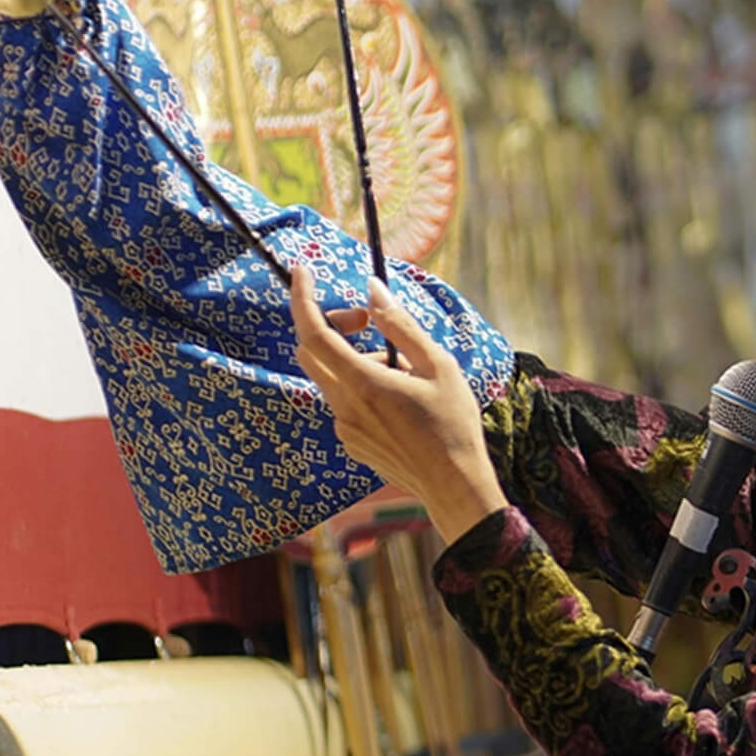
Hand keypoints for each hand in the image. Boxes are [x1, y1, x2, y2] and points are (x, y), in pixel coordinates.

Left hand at [288, 268, 504, 545]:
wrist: (453, 484)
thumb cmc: (453, 423)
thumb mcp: (439, 366)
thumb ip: (401, 326)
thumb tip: (373, 289)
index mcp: (364, 383)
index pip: (314, 333)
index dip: (302, 299)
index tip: (302, 271)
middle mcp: (344, 406)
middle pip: (311, 352)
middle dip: (332, 324)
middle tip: (367, 319)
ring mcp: (343, 427)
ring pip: (332, 376)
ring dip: (356, 359)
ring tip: (406, 374)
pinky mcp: (350, 442)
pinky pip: (344, 401)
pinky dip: (362, 386)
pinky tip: (401, 401)